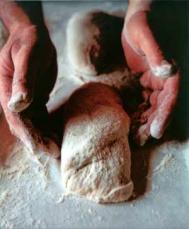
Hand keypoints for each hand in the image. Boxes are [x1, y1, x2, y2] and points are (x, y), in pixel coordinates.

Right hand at [0, 23, 59, 156]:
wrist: (33, 37)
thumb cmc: (29, 43)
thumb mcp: (26, 56)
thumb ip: (23, 79)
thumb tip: (19, 104)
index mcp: (7, 91)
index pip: (17, 118)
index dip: (28, 134)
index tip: (41, 148)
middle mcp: (14, 99)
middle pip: (25, 125)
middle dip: (38, 141)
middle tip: (54, 153)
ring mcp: (25, 100)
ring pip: (33, 124)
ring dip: (43, 137)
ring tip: (57, 149)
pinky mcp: (35, 99)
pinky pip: (40, 117)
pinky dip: (47, 127)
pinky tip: (56, 135)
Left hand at [122, 8, 179, 144]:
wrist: (140, 15)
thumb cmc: (144, 20)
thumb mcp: (145, 32)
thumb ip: (156, 51)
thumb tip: (168, 70)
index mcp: (171, 70)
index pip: (171, 97)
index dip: (164, 116)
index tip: (156, 132)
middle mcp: (166, 78)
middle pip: (162, 106)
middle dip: (152, 124)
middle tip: (141, 140)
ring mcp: (156, 80)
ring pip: (153, 106)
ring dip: (145, 121)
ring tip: (135, 136)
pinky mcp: (147, 80)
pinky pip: (145, 99)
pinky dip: (139, 111)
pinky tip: (131, 121)